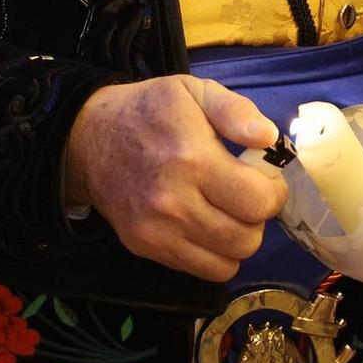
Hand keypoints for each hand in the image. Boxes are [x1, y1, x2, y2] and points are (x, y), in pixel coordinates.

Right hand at [62, 76, 288, 280]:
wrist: (88, 139)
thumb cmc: (149, 110)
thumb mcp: (193, 91)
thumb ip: (235, 111)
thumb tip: (268, 138)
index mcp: (192, 158)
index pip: (258, 202)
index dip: (274, 193)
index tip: (266, 179)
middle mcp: (174, 202)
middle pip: (247, 238)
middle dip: (258, 218)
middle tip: (245, 195)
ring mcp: (157, 231)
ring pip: (228, 262)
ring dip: (238, 239)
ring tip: (226, 211)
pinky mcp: (145, 247)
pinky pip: (203, 271)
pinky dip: (215, 254)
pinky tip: (205, 225)